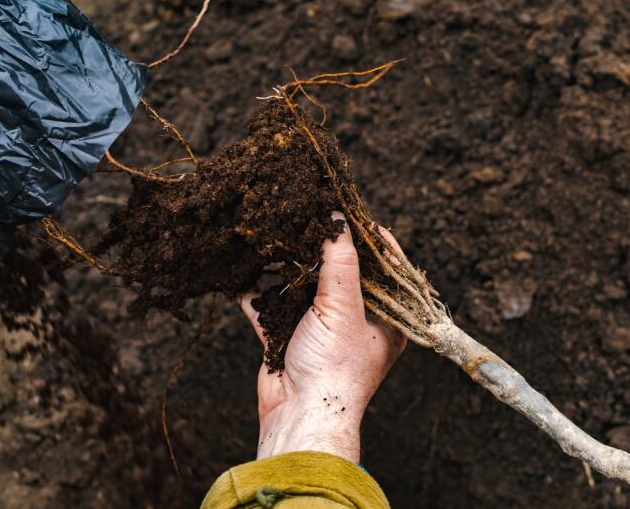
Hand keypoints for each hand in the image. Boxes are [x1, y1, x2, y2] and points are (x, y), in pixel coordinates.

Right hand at [240, 212, 406, 462]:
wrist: (300, 417)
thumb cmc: (335, 370)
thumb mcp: (343, 308)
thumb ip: (340, 262)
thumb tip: (337, 221)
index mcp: (386, 319)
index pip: (386, 268)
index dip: (370, 239)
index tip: (352, 212)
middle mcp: (356, 322)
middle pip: (341, 273)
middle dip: (321, 248)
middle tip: (307, 216)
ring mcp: (320, 330)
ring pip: (303, 288)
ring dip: (286, 267)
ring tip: (275, 234)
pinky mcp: (288, 339)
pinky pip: (271, 308)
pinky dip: (257, 293)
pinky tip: (243, 273)